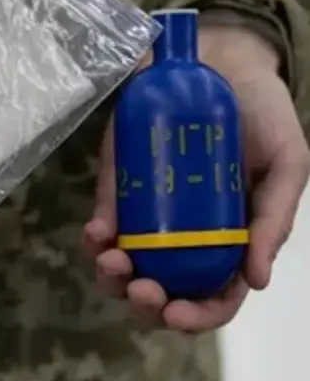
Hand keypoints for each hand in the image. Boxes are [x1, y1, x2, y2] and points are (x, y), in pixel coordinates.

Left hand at [84, 25, 309, 332]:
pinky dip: (95, 239)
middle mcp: (185, 239)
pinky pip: (103, 226)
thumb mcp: (286, 163)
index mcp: (229, 243)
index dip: (197, 316)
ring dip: (111, 277)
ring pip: (124, 267)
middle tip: (141, 289)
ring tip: (112, 260)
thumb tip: (256, 281)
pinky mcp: (119, 191)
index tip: (176, 314)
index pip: (213, 296)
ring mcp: (147, 217)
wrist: (219, 64)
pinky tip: (96, 233)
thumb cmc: (261, 116)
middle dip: (146, 303)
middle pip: (162, 291)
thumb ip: (275, 219)